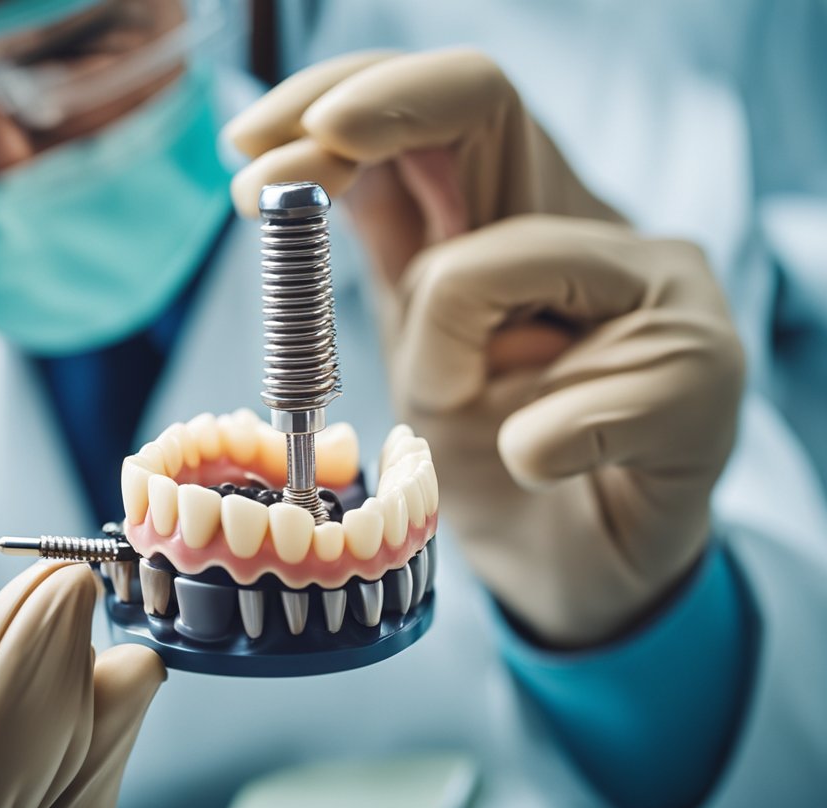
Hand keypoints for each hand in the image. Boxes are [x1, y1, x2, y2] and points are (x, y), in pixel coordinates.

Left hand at [227, 51, 744, 646]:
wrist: (577, 566)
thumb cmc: (493, 457)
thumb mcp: (412, 352)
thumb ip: (379, 266)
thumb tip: (277, 180)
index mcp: (493, 224)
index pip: (426, 110)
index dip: (340, 103)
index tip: (250, 151)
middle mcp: (572, 224)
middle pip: (481, 99)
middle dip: (380, 109)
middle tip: (313, 142)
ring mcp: (646, 285)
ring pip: (521, 249)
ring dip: (453, 344)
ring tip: (466, 408)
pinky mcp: (699, 371)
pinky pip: (614, 381)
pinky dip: (550, 438)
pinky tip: (542, 464)